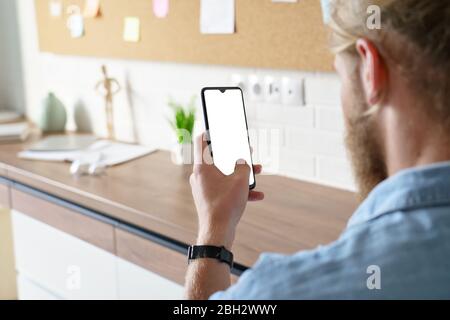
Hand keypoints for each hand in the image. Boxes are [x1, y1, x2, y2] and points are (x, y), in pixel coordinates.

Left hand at [190, 133, 264, 248]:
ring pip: (223, 174)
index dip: (209, 131)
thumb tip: (243, 162)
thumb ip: (244, 166)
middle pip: (216, 158)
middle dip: (234, 154)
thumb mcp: (241, 180)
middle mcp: (200, 176)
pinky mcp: (209, 198)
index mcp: (202, 167)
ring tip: (257, 171)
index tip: (217, 126)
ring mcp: (204, 188)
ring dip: (240, 172)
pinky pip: (225, 188)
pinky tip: (257, 195)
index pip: (201, 141)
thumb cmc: (225, 205)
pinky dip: (238, 188)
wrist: (218, 233)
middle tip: (246, 149)